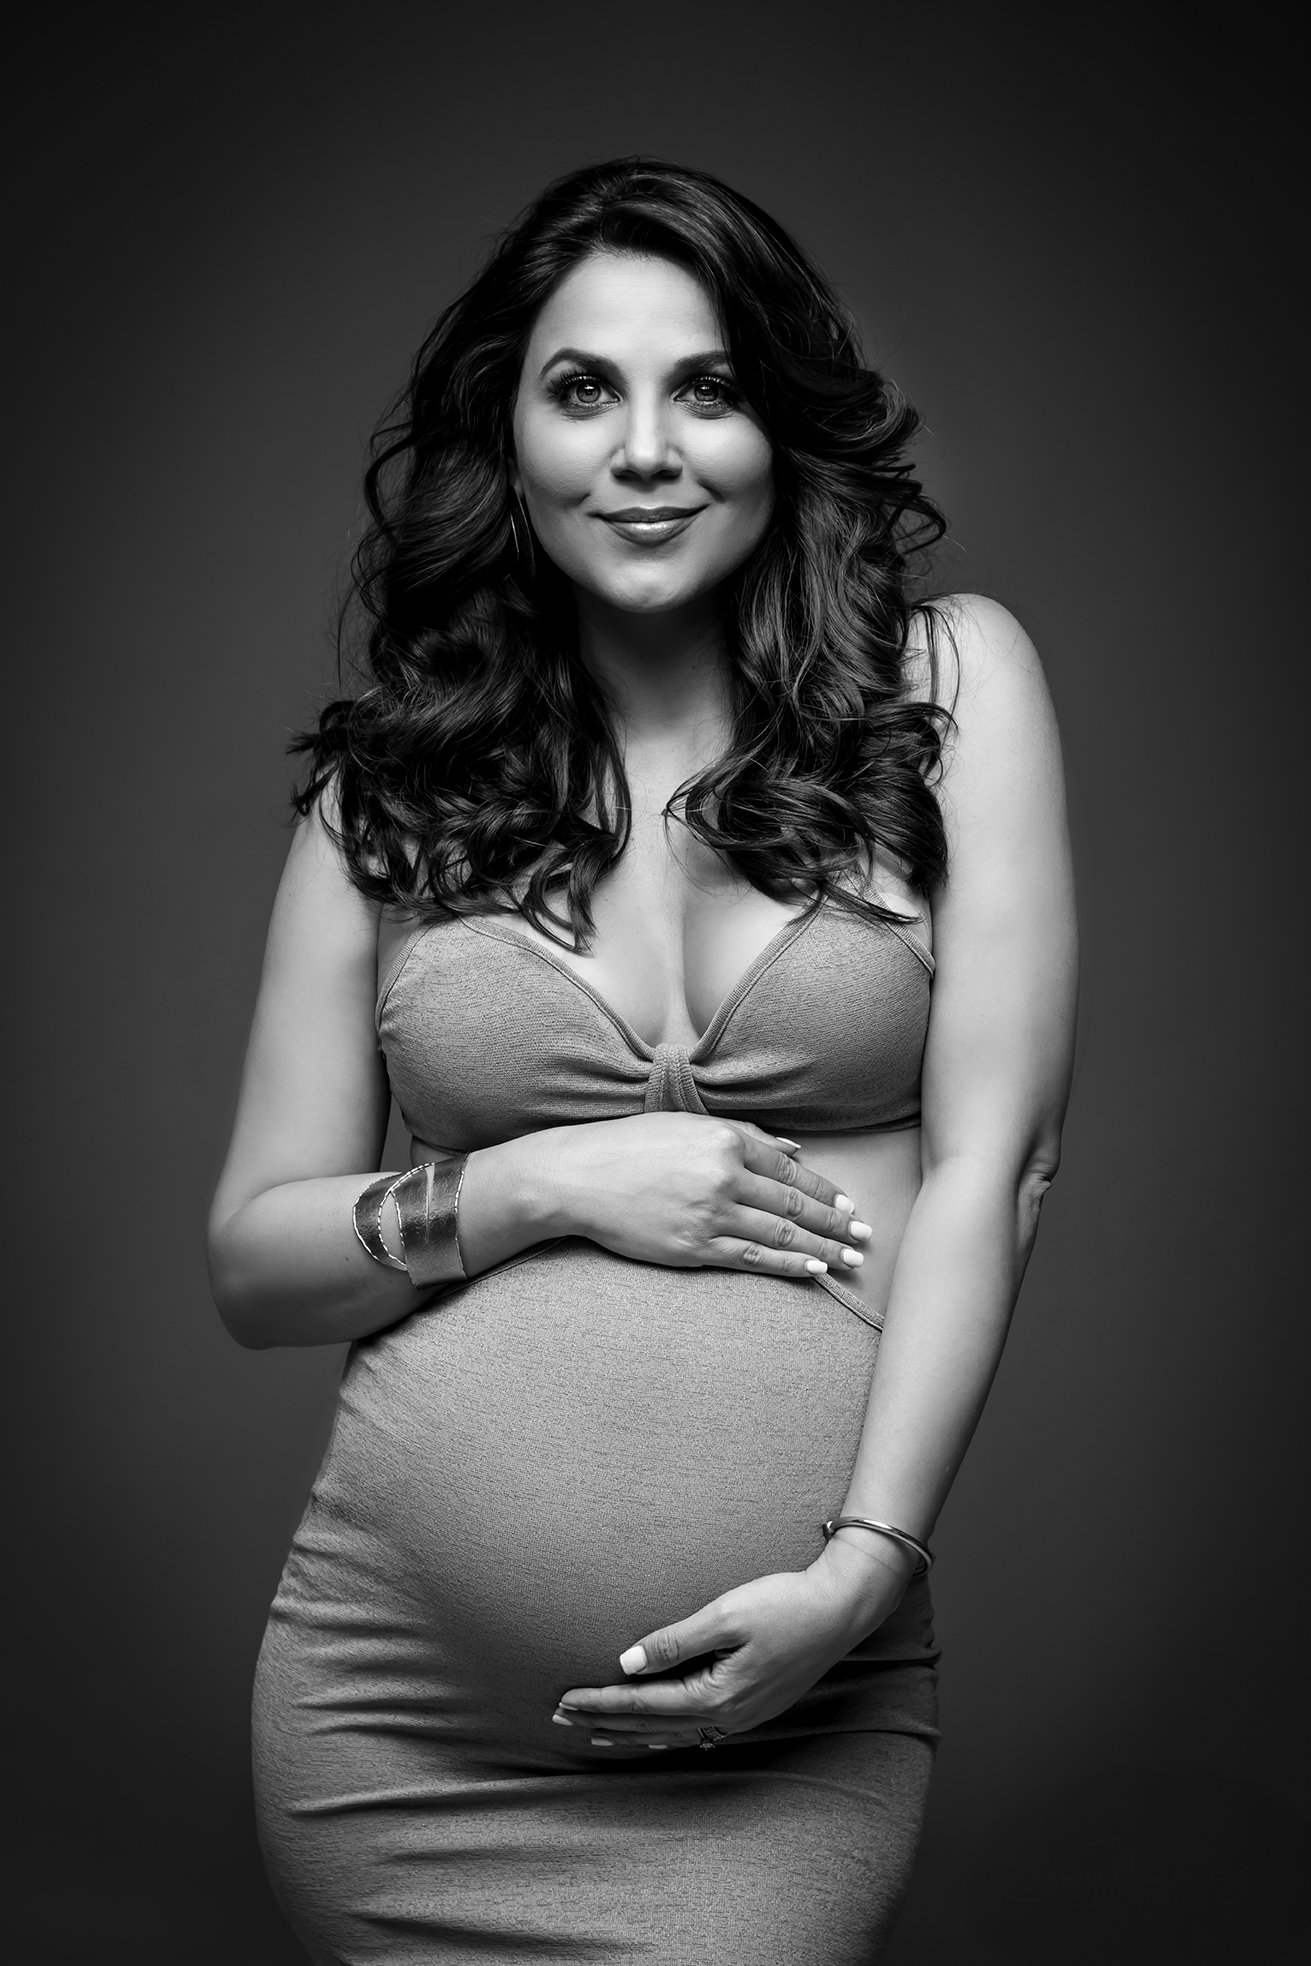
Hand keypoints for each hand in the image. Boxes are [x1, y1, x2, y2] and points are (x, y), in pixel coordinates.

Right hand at [534, 1112, 870, 1279]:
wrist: (578, 1178)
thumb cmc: (630, 1146)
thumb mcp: (687, 1124)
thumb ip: (744, 1134)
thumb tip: (793, 1148)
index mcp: (725, 1140)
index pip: (790, 1169)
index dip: (825, 1191)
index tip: (849, 1205)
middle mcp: (723, 1176)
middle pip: (794, 1204)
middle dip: (835, 1222)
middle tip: (865, 1235)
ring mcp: (709, 1214)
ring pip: (780, 1234)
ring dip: (821, 1248)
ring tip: (849, 1258)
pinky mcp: (693, 1247)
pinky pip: (751, 1258)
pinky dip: (786, 1265)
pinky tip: (812, 1271)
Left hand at [552, 1535, 912, 1751]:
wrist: (840, 1609)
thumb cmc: (785, 1604)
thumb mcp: (725, 1615)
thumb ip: (674, 1641)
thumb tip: (626, 1662)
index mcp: (715, 1695)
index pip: (641, 1703)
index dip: (599, 1702)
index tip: (563, 1700)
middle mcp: (726, 1716)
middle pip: (651, 1725)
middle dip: (605, 1721)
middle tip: (561, 1718)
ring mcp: (741, 1717)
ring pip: (672, 1733)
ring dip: (631, 1732)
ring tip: (595, 1734)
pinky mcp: (752, 1707)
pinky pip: (696, 1731)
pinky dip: (666, 1733)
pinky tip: (655, 1733)